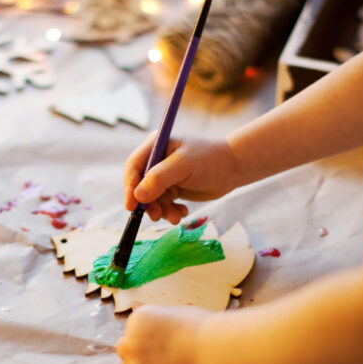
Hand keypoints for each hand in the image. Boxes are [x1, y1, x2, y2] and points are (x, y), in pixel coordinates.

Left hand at [115, 305, 210, 363]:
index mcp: (137, 320)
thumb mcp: (172, 313)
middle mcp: (130, 342)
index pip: (131, 330)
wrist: (212, 350)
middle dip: (136, 352)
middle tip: (157, 356)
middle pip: (123, 349)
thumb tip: (141, 313)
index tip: (161, 341)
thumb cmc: (200, 327)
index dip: (145, 337)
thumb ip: (153, 319)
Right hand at [123, 136, 239, 223]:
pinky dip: (170, 212)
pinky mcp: (172, 189)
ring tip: (175, 217)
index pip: (134, 167)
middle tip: (156, 216)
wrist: (233, 168)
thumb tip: (137, 196)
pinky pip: (163, 205)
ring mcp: (164, 176)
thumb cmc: (209, 159)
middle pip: (140, 186)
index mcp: (155, 146)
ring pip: (151, 199)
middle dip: (147, 203)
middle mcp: (156, 161)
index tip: (131, 206)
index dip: (129, 187)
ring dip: (161, 211)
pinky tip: (182, 212)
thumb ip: (159, 179)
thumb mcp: (183, 166)